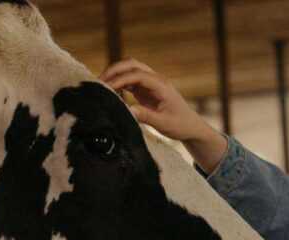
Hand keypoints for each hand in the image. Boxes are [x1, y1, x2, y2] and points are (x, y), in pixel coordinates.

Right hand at [99, 59, 226, 171]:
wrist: (190, 127)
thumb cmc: (180, 125)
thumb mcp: (164, 124)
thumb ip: (146, 116)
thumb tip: (128, 111)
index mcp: (162, 85)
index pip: (138, 74)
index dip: (121, 79)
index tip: (107, 88)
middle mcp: (156, 80)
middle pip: (132, 65)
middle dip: (114, 70)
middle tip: (98, 82)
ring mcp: (151, 83)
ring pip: (130, 70)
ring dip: (115, 74)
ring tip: (101, 86)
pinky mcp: (146, 90)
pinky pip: (130, 80)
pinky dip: (119, 83)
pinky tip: (111, 93)